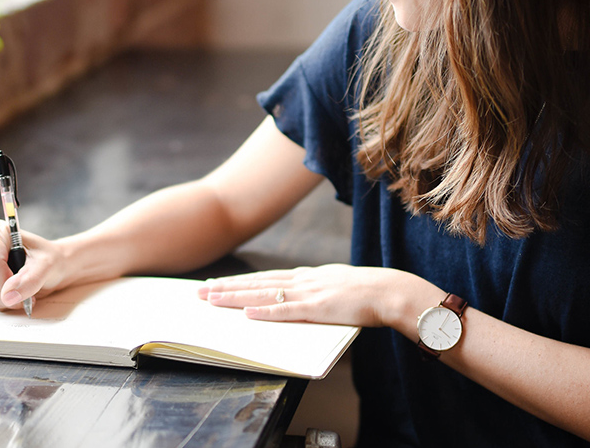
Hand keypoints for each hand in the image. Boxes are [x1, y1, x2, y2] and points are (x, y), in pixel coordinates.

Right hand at [0, 218, 65, 311]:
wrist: (53, 266)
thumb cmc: (50, 259)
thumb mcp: (47, 265)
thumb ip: (30, 279)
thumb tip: (8, 295)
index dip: (6, 280)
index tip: (23, 287)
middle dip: (7, 293)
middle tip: (28, 292)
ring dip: (5, 299)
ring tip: (23, 291)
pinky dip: (1, 302)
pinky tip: (14, 294)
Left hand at [197, 264, 417, 327]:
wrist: (389, 291)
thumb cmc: (367, 293)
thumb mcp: (335, 286)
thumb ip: (316, 291)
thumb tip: (300, 298)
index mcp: (306, 276)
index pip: (264, 277)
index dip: (239, 281)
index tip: (216, 284)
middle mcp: (302, 280)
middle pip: (256, 282)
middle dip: (226, 287)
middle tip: (200, 291)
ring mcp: (308, 293)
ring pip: (264, 294)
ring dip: (236, 297)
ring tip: (212, 299)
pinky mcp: (318, 308)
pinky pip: (286, 311)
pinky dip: (265, 311)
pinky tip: (246, 312)